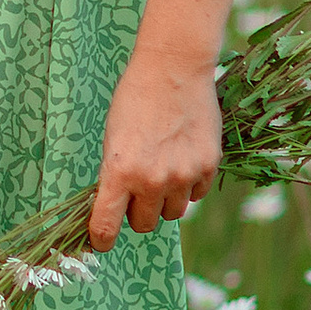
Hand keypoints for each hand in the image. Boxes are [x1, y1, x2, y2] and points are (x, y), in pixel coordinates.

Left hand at [88, 42, 222, 245]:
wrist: (173, 69)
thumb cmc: (134, 100)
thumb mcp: (112, 138)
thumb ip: (114, 175)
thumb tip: (114, 208)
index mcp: (119, 172)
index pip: (106, 226)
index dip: (102, 238)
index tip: (102, 240)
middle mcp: (152, 180)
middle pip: (143, 224)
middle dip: (137, 212)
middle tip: (136, 189)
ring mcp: (183, 175)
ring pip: (172, 213)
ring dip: (164, 200)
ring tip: (162, 169)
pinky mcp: (208, 167)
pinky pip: (196, 195)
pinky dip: (188, 185)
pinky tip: (182, 158)